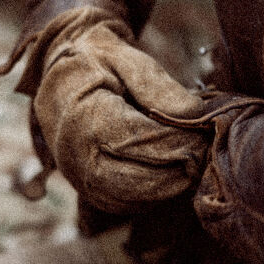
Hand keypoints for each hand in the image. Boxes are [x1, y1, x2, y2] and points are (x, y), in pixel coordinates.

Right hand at [29, 10, 208, 213]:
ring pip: (132, 199)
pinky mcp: (86, 189)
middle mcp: (76, 155)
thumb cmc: (97, 63)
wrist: (60, 77)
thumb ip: (159, 86)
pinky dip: (152, 195)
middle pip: (137, 179)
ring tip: (190, 162)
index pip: (140, 141)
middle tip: (202, 153)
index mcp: (84, 117)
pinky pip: (124, 204)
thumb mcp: (126, 59)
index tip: (203, 134)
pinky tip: (169, 173)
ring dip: (167, 186)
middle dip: (177, 170)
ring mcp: (78, 177)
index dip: (178, 142)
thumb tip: (193, 116)